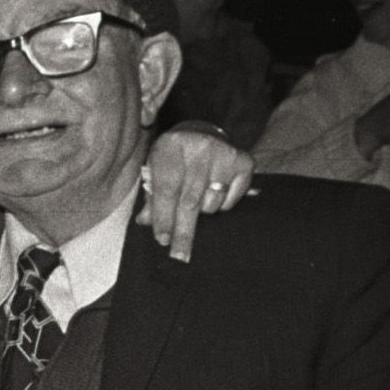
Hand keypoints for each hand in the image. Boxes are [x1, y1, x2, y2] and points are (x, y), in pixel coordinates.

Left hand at [138, 124, 252, 261]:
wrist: (203, 133)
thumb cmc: (174, 158)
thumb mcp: (156, 169)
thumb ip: (152, 196)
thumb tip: (145, 222)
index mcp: (170, 147)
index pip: (167, 190)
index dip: (164, 217)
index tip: (162, 240)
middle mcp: (199, 148)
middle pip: (190, 201)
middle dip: (183, 232)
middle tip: (179, 256)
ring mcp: (224, 154)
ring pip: (212, 203)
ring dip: (202, 213)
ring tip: (197, 200)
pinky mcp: (244, 161)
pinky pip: (231, 200)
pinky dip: (222, 205)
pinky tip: (214, 191)